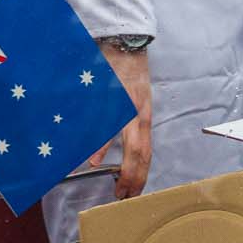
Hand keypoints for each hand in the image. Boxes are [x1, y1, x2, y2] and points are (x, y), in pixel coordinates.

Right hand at [92, 44, 151, 199]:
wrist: (126, 44)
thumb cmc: (130, 74)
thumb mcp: (135, 100)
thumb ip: (130, 122)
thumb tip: (126, 144)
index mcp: (143, 116)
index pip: (146, 152)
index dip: (142, 174)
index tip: (135, 192)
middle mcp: (139, 116)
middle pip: (142, 154)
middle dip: (136, 179)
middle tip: (126, 197)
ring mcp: (127, 111)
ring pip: (131, 146)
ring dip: (125, 170)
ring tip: (119, 188)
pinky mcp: (112, 102)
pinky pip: (107, 128)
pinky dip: (102, 145)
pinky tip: (96, 161)